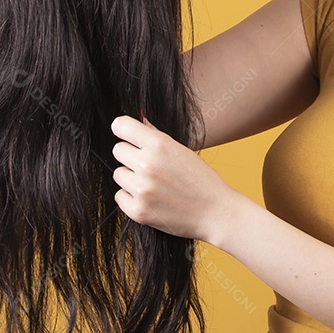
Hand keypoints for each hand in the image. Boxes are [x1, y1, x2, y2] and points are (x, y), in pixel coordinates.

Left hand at [110, 114, 236, 242]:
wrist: (215, 212)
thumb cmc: (202, 180)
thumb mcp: (182, 151)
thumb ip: (156, 136)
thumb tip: (138, 120)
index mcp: (160, 145)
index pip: (121, 126)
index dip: (122, 129)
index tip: (127, 135)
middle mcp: (148, 164)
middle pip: (118, 150)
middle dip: (130, 155)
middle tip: (149, 165)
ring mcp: (142, 189)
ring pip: (119, 174)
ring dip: (131, 178)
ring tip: (153, 184)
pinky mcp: (139, 211)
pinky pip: (120, 196)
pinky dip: (131, 197)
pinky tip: (151, 198)